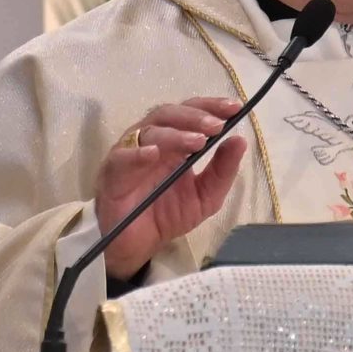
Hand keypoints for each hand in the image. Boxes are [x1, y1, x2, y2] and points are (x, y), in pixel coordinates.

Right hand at [95, 97, 247, 280]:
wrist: (137, 244)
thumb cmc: (168, 214)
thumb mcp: (206, 196)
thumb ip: (223, 170)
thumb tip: (240, 140)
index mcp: (175, 142)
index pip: (191, 113)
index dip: (211, 107)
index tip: (234, 109)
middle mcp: (151, 141)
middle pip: (169, 114)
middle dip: (195, 117)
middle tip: (216, 126)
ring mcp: (130, 153)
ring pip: (149, 131)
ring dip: (175, 134)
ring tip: (198, 142)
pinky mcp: (113, 172)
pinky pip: (122, 157)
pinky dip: (137, 153)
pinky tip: (154, 154)